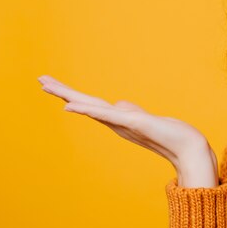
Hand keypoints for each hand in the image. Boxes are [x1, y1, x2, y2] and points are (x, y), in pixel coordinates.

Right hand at [38, 75, 218, 187]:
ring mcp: (122, 124)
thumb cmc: (168, 134)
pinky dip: (88, 110)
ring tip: (48, 86)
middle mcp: (116, 123)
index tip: (51, 83)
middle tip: (40, 79)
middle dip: (62, 92)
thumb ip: (129, 111)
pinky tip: (71, 107)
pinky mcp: (133, 123)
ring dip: (69, 96)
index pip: (90, 104)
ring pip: (91, 107)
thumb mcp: (144, 118)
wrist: (186, 148)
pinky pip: (106, 115)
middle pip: (84, 104)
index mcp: (117, 120)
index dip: (71, 95)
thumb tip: (117, 103)